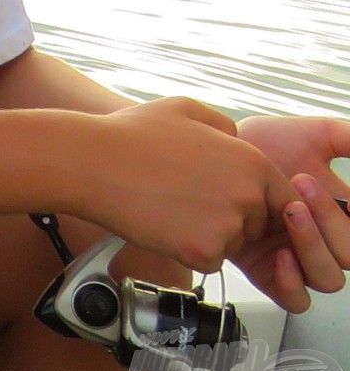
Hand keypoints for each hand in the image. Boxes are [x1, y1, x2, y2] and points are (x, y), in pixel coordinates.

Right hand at [71, 98, 296, 281]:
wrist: (91, 163)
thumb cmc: (130, 135)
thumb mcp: (184, 109)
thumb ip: (222, 124)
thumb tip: (235, 139)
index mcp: (251, 160)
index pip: (280, 196)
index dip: (251, 198)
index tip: (222, 196)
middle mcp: (248, 194)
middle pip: (256, 224)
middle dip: (228, 217)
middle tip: (184, 198)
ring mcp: (228, 225)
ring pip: (232, 244)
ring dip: (207, 234)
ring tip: (168, 206)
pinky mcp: (204, 251)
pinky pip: (209, 261)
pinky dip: (188, 250)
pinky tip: (161, 224)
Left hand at [232, 116, 349, 308]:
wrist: (220, 151)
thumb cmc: (268, 144)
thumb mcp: (316, 136)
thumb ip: (347, 140)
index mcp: (340, 216)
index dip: (348, 220)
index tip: (342, 192)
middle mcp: (323, 241)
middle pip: (348, 257)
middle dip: (331, 222)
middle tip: (303, 184)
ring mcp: (296, 257)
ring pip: (327, 279)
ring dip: (313, 247)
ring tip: (289, 210)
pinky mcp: (266, 270)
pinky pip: (294, 299)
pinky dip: (293, 283)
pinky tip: (279, 254)